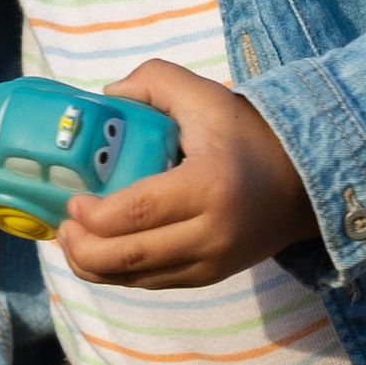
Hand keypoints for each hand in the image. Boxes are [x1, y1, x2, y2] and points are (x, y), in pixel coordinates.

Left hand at [58, 60, 321, 289]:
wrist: (302, 183)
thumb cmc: (248, 135)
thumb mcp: (205, 95)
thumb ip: (154, 81)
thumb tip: (106, 97)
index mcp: (209, 185)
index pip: (139, 210)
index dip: (96, 215)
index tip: (74, 201)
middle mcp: (212, 232)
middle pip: (131, 255)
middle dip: (84, 248)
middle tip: (63, 228)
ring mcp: (212, 262)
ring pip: (138, 278)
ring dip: (94, 266)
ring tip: (72, 242)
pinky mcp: (210, 277)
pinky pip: (154, 283)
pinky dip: (120, 274)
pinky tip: (101, 254)